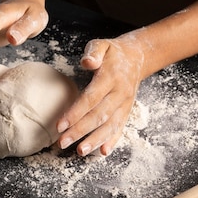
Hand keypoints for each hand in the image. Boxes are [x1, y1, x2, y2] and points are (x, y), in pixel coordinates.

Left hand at [57, 32, 146, 155]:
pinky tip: (103, 152)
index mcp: (110, 77)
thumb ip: (93, 52)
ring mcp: (125, 104)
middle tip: (62, 143)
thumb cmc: (112, 53)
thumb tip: (86, 62)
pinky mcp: (127, 111)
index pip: (90, 98)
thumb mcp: (102, 45)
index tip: (60, 125)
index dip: (75, 113)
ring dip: (95, 140)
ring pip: (110, 125)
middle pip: (98, 115)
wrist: (137, 57)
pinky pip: (120, 128)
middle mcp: (119, 93)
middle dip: (80, 131)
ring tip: (80, 152)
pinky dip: (112, 141)